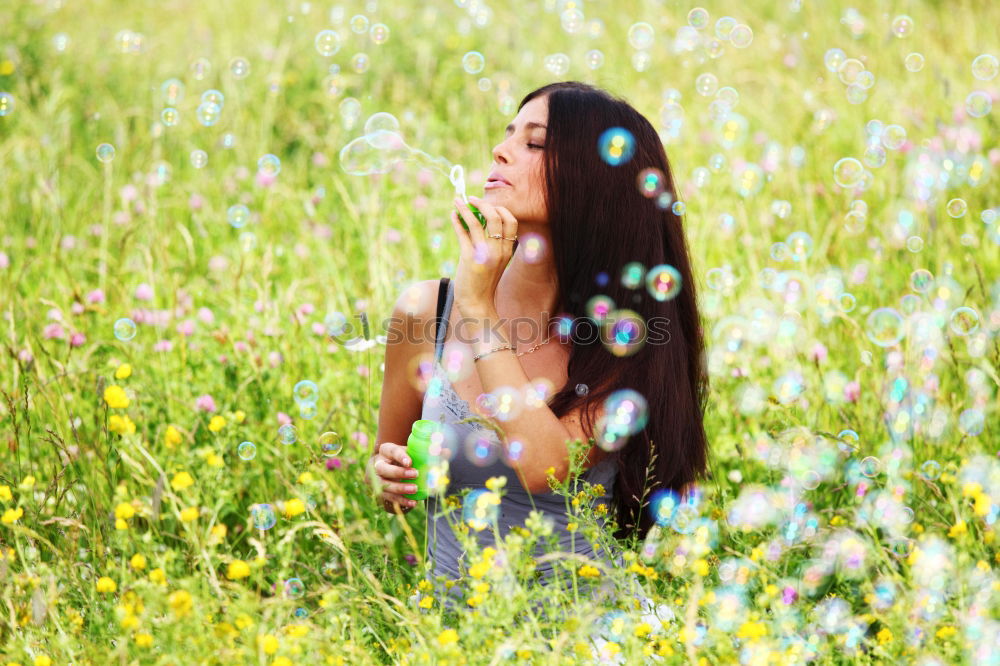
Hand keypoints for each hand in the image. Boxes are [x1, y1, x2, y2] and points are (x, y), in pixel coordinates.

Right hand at [365, 442, 419, 513]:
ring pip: (384, 485)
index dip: (400, 456)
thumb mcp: (410, 451)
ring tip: (414, 489)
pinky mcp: (379, 491)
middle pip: (383, 468)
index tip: (410, 462)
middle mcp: (377, 464)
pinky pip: (389, 497)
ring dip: (400, 488)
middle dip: (399, 472)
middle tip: (415, 474)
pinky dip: (401, 501)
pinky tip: (413, 502)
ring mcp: (376, 479)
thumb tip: (446, 452)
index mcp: (385, 451)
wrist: (387, 467)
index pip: (392, 451)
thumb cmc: (402, 457)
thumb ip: (426, 452)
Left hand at [449, 195, 517, 318]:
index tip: (488, 206)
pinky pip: (463, 233)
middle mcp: (499, 250)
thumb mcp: (494, 262)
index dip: (500, 209)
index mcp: (508, 251)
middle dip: (483, 204)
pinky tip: (453, 215)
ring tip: (457, 201)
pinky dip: (457, 221)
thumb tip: (477, 222)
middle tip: (472, 199)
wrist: (478, 304)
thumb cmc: (484, 283)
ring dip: (466, 208)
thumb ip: (491, 244)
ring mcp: (484, 254)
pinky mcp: (469, 258)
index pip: (511, 221)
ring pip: (477, 222)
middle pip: (496, 217)